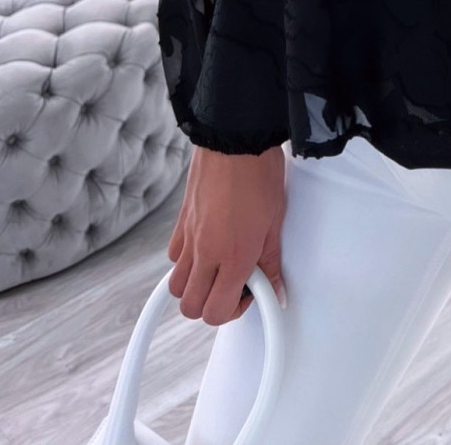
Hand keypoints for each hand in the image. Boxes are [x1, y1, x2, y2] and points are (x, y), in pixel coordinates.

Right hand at [167, 143, 287, 325]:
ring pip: (177, 286)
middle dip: (213, 305)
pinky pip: (173, 257)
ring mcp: (189, 237)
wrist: (235, 138)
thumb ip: (271, 261)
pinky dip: (186, 262)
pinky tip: (207, 247)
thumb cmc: (258, 172)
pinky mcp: (180, 222)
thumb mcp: (275, 221)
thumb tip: (276, 290)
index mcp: (234, 255)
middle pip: (191, 308)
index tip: (253, 294)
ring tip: (220, 269)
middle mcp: (206, 251)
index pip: (218, 311)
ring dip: (196, 287)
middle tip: (236, 287)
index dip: (236, 310)